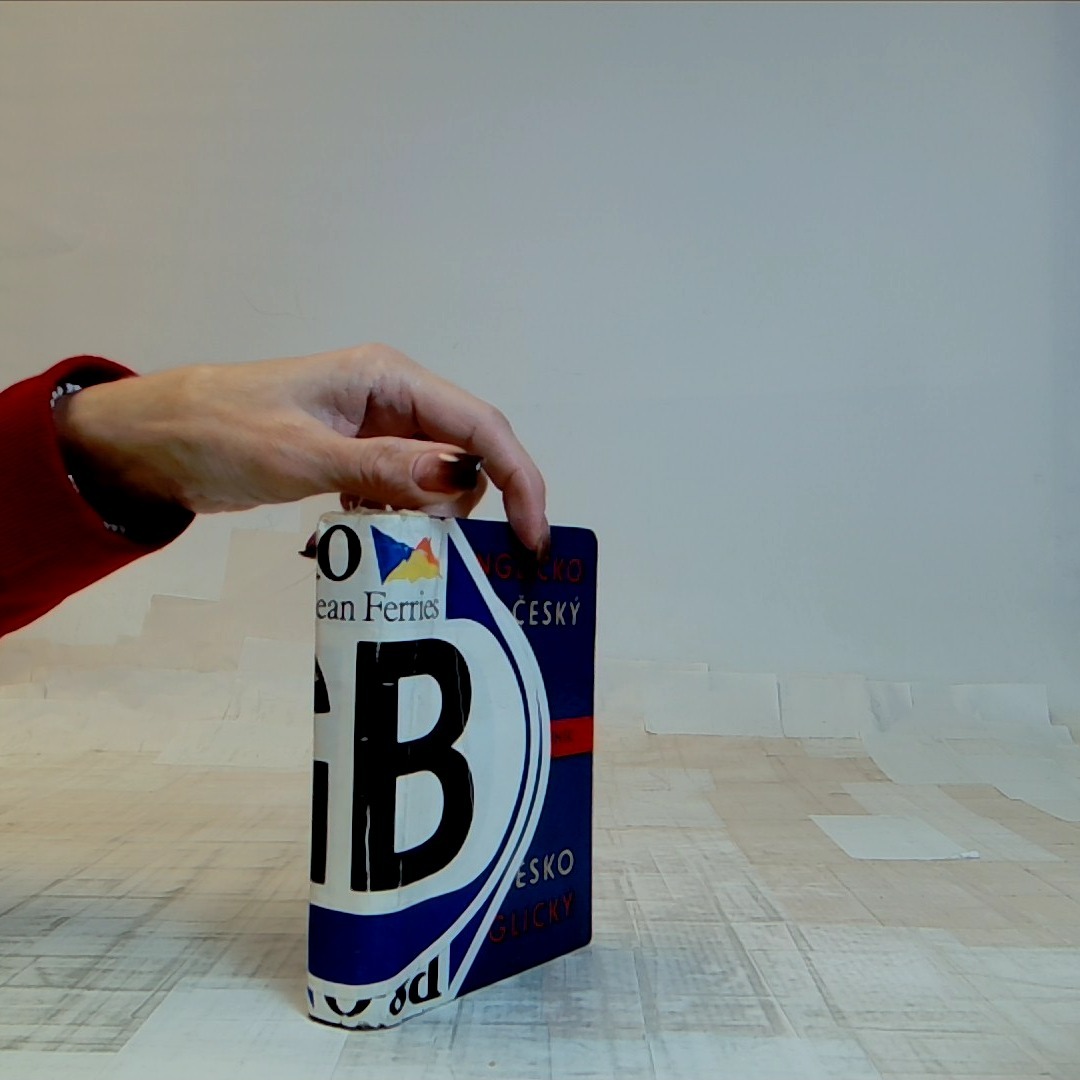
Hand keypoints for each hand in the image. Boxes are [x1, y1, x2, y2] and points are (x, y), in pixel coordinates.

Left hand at [54, 344, 548, 553]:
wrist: (154, 441)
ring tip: (374, 537)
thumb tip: (460, 479)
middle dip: (459, 508)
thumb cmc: (218, 432)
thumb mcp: (302, 454)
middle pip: (466, 455)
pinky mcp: (357, 455)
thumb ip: (384, 468)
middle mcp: (392, 397)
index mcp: (387, 378)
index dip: (519, 480)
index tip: (532, 539)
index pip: (480, 425)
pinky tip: (359, 532)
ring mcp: (375, 427)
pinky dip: (394, 519)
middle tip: (417, 546)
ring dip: (422, 518)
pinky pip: (402, 491)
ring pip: (435, 479)